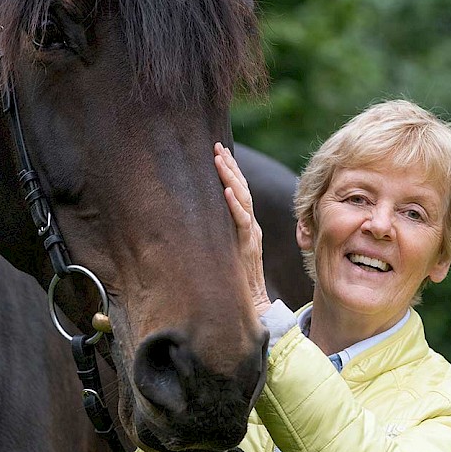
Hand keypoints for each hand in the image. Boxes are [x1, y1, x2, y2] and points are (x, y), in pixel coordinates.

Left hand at [214, 142, 270, 314]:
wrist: (253, 305)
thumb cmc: (237, 281)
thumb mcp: (227, 252)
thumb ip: (221, 236)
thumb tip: (198, 222)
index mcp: (247, 225)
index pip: (240, 191)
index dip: (231, 170)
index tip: (220, 151)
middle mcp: (251, 226)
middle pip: (242, 189)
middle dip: (230, 166)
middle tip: (217, 146)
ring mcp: (251, 235)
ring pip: (243, 200)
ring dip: (230, 178)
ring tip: (219, 160)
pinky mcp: (248, 246)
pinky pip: (242, 222)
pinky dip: (234, 206)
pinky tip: (224, 191)